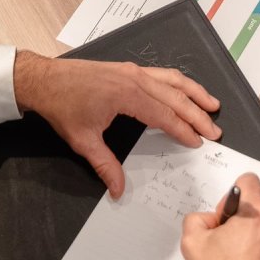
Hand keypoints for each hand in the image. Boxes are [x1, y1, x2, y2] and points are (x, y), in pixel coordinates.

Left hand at [14, 53, 221, 198]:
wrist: (45, 80)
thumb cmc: (63, 106)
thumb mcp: (84, 140)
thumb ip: (106, 165)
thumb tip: (118, 190)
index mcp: (128, 95)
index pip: (165, 115)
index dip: (184, 130)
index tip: (198, 141)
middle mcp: (136, 79)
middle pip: (176, 97)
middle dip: (198, 114)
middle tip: (214, 129)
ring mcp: (133, 71)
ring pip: (173, 80)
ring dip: (194, 92)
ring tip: (212, 104)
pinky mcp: (127, 69)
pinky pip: (162, 74)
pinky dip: (178, 83)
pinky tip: (184, 90)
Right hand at [182, 174, 259, 259]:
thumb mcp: (192, 241)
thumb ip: (197, 217)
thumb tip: (210, 217)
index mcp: (256, 214)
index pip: (249, 179)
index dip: (232, 193)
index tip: (225, 214)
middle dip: (244, 204)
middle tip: (229, 228)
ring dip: (254, 219)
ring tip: (236, 243)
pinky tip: (246, 252)